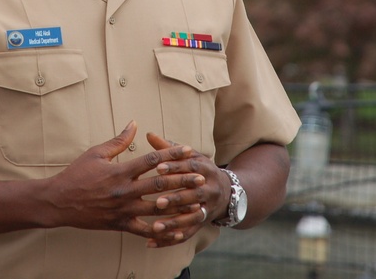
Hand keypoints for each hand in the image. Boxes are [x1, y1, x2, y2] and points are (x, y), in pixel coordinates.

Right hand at [44, 121, 205, 244]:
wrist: (59, 202)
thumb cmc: (77, 174)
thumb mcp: (96, 153)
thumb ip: (118, 140)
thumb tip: (134, 123)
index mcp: (120, 171)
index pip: (151, 160)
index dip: (172, 154)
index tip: (188, 150)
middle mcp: (124, 191)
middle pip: (160, 184)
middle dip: (182, 180)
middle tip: (200, 176)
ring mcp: (123, 209)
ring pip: (157, 208)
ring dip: (178, 205)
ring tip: (196, 202)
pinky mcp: (120, 224)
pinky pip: (144, 230)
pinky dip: (160, 231)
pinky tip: (175, 230)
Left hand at [144, 131, 230, 246]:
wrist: (227, 192)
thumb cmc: (200, 170)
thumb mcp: (190, 156)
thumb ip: (169, 148)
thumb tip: (149, 133)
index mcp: (206, 169)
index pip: (190, 167)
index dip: (175, 167)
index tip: (158, 168)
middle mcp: (209, 189)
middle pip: (193, 194)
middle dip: (176, 198)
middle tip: (157, 201)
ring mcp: (207, 208)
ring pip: (191, 217)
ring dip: (173, 223)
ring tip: (155, 227)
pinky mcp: (202, 223)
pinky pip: (187, 234)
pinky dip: (170, 240)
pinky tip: (152, 243)